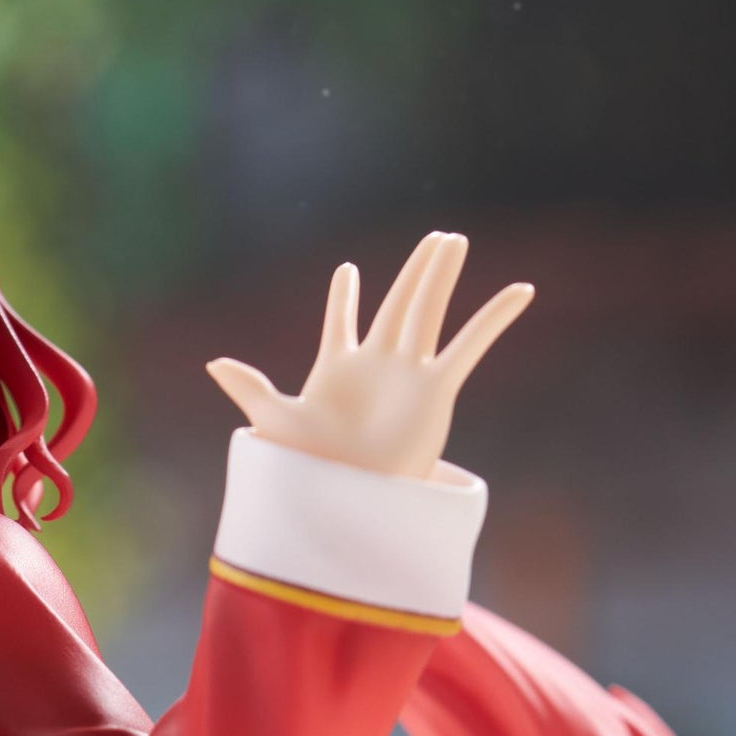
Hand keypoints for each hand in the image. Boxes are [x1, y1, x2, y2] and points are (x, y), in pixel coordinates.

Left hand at [206, 231, 532, 481]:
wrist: (353, 498)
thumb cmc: (313, 468)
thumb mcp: (277, 422)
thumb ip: (251, 388)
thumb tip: (213, 362)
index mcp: (337, 367)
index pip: (341, 322)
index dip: (342, 298)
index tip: (347, 272)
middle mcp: (378, 364)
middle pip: (399, 303)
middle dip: (415, 272)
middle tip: (436, 237)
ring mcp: (410, 373)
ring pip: (429, 312)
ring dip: (441, 276)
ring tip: (454, 241)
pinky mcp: (438, 388)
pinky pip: (470, 345)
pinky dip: (494, 318)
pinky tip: (521, 291)